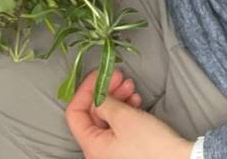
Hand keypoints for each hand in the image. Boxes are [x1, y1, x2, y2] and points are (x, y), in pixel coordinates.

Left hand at [65, 69, 192, 158]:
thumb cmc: (151, 143)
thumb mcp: (123, 116)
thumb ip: (103, 103)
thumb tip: (96, 97)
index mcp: (92, 146)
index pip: (75, 113)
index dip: (85, 90)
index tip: (99, 75)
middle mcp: (98, 152)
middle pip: (92, 114)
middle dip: (106, 91)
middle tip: (118, 76)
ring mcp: (112, 152)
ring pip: (107, 118)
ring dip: (117, 98)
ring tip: (131, 87)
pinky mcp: (126, 150)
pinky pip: (118, 126)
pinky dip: (125, 111)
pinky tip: (136, 101)